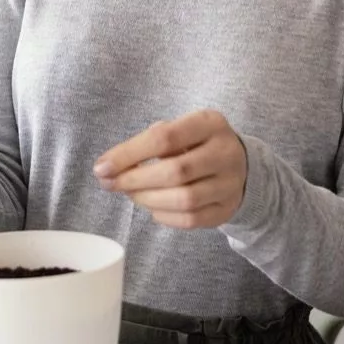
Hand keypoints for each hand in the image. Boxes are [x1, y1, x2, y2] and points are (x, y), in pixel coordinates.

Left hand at [92, 110, 247, 229]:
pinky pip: (191, 220)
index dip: (129, 154)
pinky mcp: (227, 209)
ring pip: (184, 199)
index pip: (165, 138)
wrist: (241, 165)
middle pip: (175, 171)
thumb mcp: (181, 130)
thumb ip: (149, 141)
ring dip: (148, 199)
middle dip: (135, 180)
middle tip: (111, 183)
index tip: (102, 166)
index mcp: (210, 123)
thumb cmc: (197, 144)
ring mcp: (230, 184)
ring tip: (131, 194)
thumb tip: (109, 166)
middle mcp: (225, 152)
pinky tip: (152, 207)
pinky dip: (164, 216)